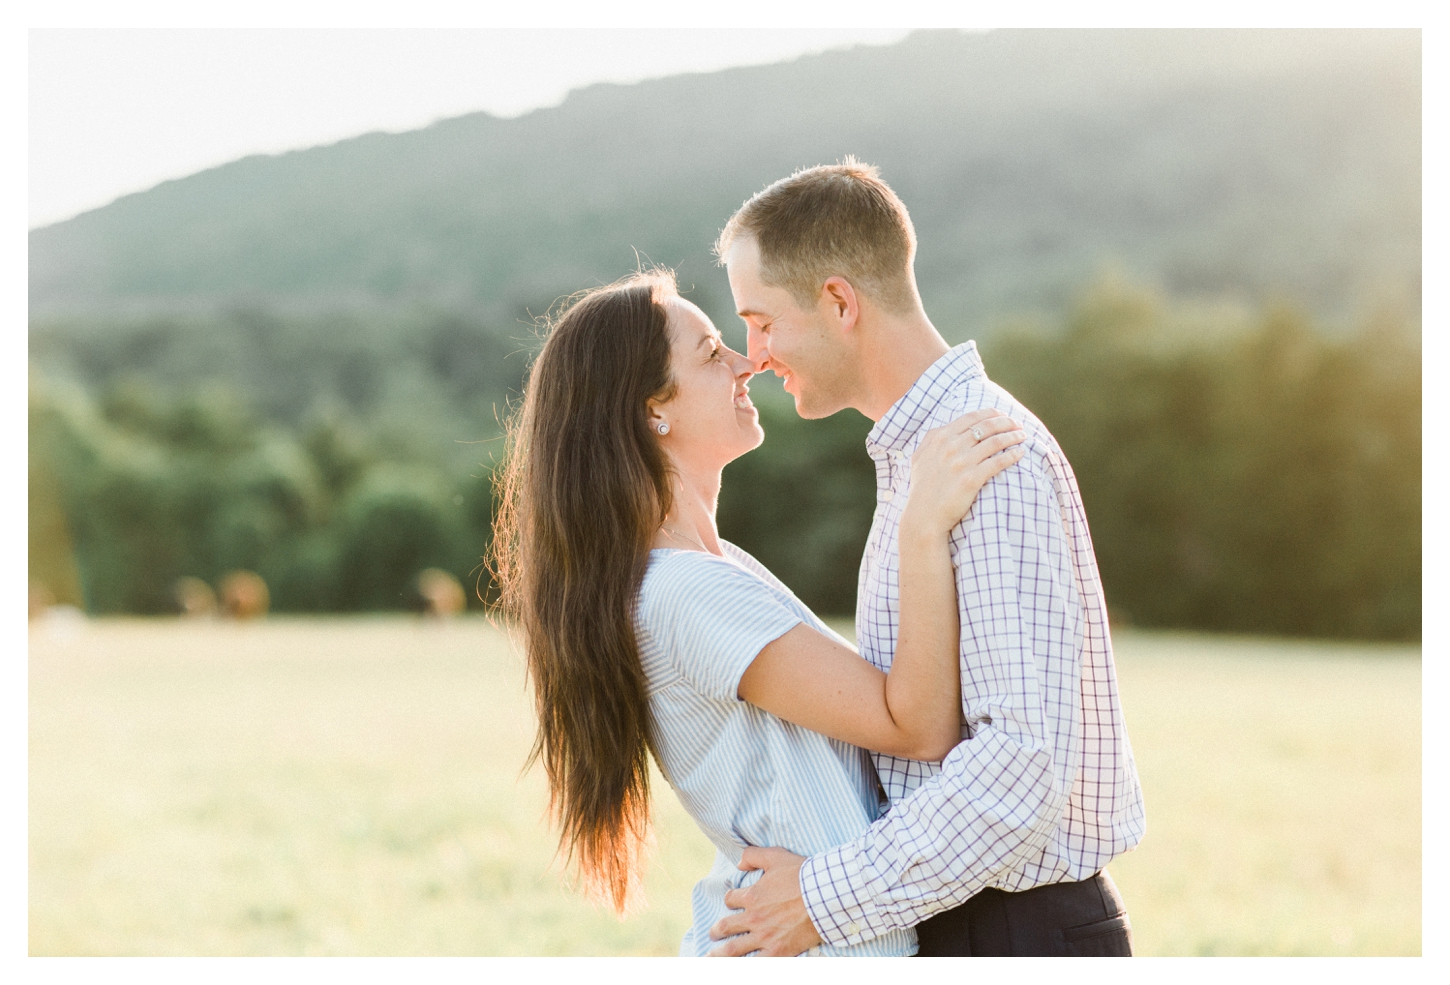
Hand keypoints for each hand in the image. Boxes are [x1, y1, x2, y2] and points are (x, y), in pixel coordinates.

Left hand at [707, 846, 822, 956]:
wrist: (824, 897)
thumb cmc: (802, 875)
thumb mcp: (776, 856)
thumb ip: (753, 856)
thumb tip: (739, 864)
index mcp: (752, 896)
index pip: (731, 900)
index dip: (730, 900)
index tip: (732, 902)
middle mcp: (754, 918)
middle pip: (726, 927)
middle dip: (717, 931)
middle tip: (713, 934)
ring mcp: (764, 937)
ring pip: (734, 950)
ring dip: (720, 954)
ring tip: (710, 957)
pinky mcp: (778, 952)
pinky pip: (757, 964)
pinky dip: (746, 966)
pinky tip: (739, 968)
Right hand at [902, 408, 1025, 534]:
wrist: (923, 516)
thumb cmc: (922, 488)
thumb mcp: (919, 457)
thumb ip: (930, 440)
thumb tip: (943, 429)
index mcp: (939, 437)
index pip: (971, 417)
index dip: (991, 414)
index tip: (1003, 416)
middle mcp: (950, 447)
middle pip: (986, 426)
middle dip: (1006, 423)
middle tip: (1018, 424)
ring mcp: (961, 463)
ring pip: (995, 442)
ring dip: (1013, 436)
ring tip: (1022, 436)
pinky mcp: (971, 479)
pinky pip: (998, 462)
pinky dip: (1012, 455)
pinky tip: (1020, 453)